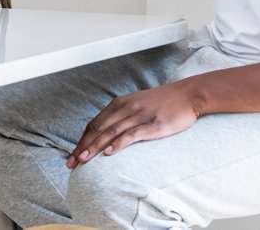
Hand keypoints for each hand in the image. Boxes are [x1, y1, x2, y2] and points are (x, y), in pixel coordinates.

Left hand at [65, 80, 198, 168]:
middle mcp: (127, 107)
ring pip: (112, 132)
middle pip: (99, 129)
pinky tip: (110, 152)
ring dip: (96, 147)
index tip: (72, 157)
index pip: (95, 123)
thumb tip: (106, 135)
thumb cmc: (162, 103)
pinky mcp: (153, 124)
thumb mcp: (138, 105)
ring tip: (83, 160)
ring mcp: (139, 115)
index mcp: (121, 103)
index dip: (82, 140)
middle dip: (83, 147)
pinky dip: (119, 143)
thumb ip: (122, 116)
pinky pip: (133, 134)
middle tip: (72, 164)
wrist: (187, 95)